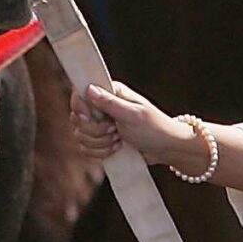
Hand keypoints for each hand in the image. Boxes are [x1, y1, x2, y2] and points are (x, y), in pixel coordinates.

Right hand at [80, 81, 206, 167]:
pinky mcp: (100, 140)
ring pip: (79, 135)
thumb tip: (89, 89)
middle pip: (77, 118)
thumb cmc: (154, 127)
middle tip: (115, 131)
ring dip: (99, 143)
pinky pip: (85, 148)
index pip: (79, 94)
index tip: (89, 118)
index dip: (80, 108)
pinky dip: (98, 152)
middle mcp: (101, 106)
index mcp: (109, 92)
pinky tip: (115, 149)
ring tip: (118, 140)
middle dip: (95, 131)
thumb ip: (110, 103)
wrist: (165, 148)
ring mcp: (99, 124)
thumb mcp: (133, 115)